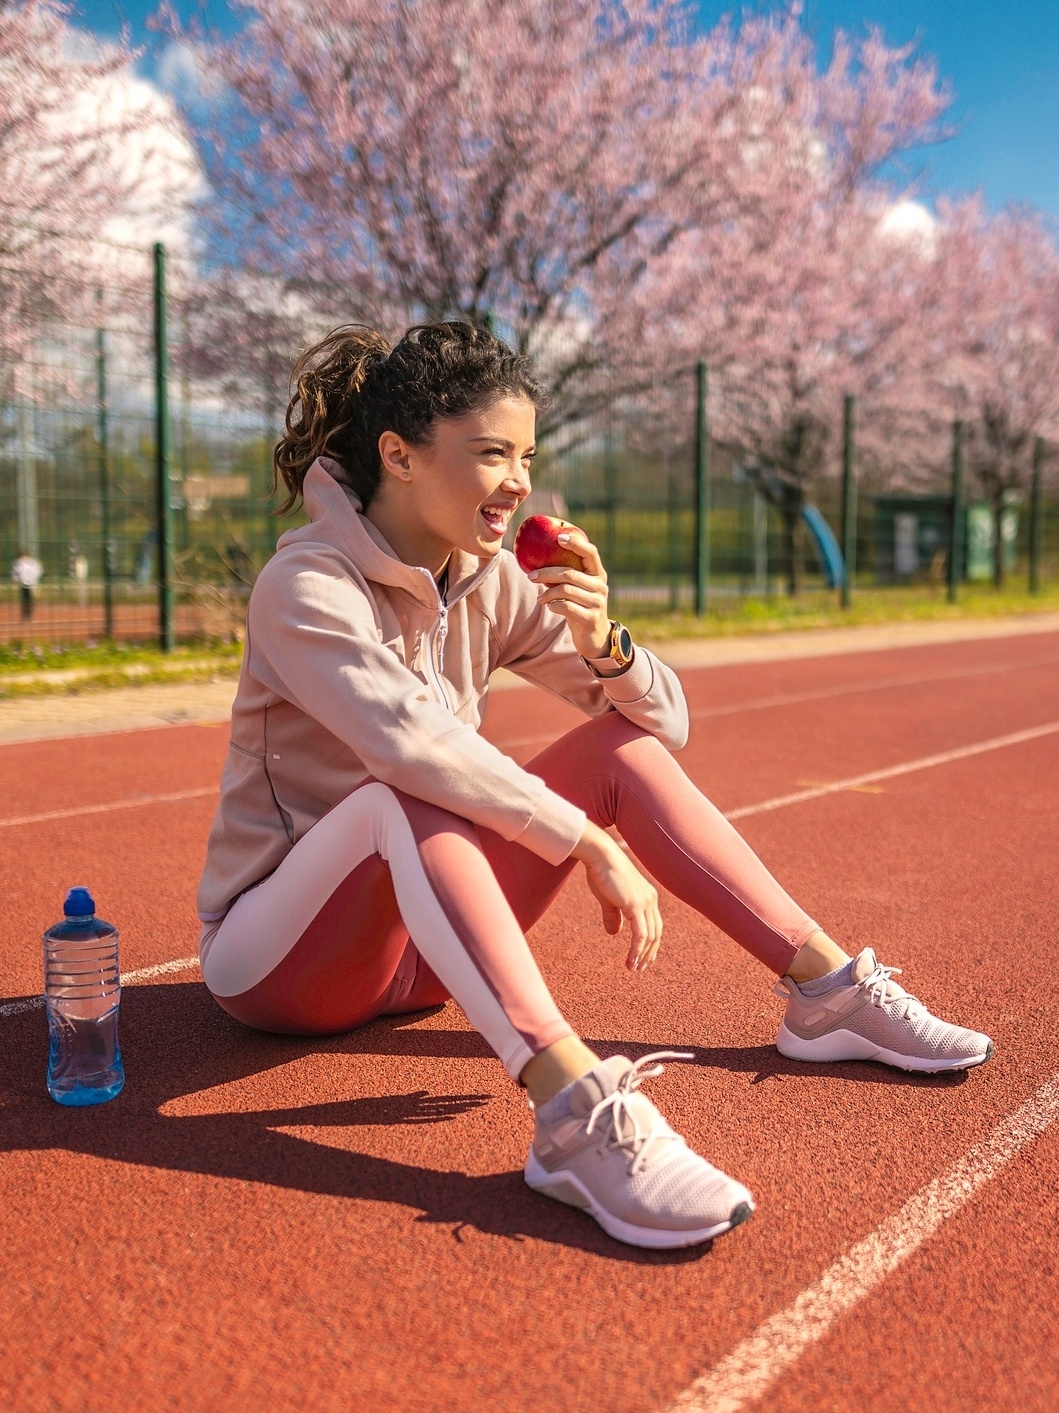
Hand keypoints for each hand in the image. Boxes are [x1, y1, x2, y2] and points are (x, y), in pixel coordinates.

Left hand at [528, 529, 610, 658]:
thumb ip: (567, 575)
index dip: (576, 543)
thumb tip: (537, 558)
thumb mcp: (578, 589)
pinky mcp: (591, 618)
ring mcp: (598, 602)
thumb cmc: (581, 607)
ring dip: (548, 593)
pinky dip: (554, 606)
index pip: (590, 552)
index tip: (558, 536)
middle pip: (570, 573)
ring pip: (566, 591)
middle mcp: (601, 586)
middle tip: (531, 576)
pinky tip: (549, 607)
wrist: (595, 636)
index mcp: (598, 574)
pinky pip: (567, 607)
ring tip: (540, 598)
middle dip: (547, 573)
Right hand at [572, 823, 662, 971]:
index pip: (655, 924)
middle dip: (649, 953)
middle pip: (656, 933)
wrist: (600, 855)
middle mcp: (651, 900)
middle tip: (640, 968)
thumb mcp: (608, 898)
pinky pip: (641, 935)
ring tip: (633, 968)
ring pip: (650, 937)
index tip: (646, 957)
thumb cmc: (601, 872)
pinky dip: (637, 950)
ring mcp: (645, 902)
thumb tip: (615, 933)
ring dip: (642, 955)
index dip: (652, 943)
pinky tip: (631, 960)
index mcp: (647, 896)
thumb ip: (613, 915)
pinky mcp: (636, 906)